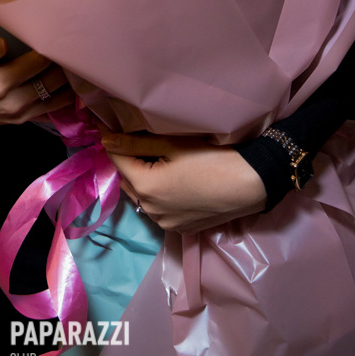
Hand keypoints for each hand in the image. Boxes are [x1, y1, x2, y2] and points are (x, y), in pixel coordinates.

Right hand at [0, 37, 73, 128]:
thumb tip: (2, 42)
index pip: (37, 63)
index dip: (52, 46)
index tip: (62, 29)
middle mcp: (13, 102)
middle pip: (52, 81)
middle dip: (66, 62)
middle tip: (76, 40)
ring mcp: (19, 114)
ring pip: (57, 98)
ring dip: (69, 80)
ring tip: (78, 58)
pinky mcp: (21, 120)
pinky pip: (50, 110)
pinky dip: (64, 97)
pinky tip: (71, 81)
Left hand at [101, 132, 266, 233]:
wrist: (249, 184)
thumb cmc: (212, 158)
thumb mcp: (172, 144)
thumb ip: (135, 143)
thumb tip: (105, 139)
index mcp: (146, 188)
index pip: (117, 161)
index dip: (112, 142)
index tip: (107, 126)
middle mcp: (150, 211)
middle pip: (128, 181)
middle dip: (126, 161)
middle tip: (132, 140)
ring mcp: (166, 224)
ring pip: (142, 197)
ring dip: (141, 179)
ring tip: (152, 159)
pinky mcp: (180, 229)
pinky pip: (158, 209)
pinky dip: (157, 195)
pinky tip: (170, 180)